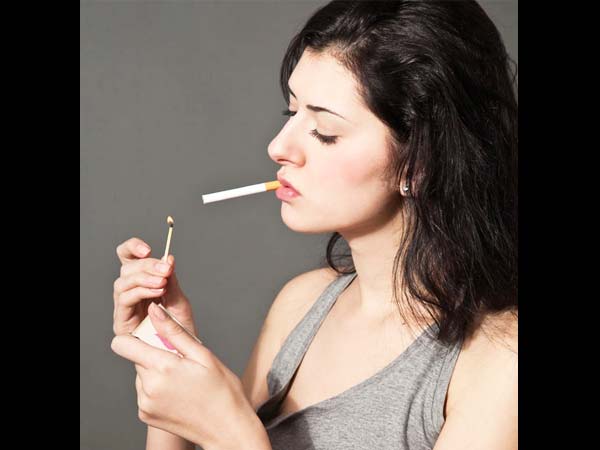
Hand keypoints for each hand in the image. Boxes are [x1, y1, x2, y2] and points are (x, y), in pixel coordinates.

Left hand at [111, 302, 269, 449]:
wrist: (227, 430)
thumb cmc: (222, 391)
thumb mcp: (203, 355)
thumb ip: (174, 331)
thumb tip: (154, 310)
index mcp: (162, 368)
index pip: (123, 344)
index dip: (135, 336)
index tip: (153, 337)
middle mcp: (148, 387)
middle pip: (136, 358)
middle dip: (155, 354)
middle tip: (182, 362)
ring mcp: (145, 403)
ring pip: (142, 374)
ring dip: (157, 372)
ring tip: (183, 380)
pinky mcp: (145, 415)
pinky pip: (144, 392)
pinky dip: (157, 388)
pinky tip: (179, 392)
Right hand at [113, 237, 195, 335]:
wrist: (181, 352)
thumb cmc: (180, 328)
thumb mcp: (179, 299)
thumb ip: (172, 280)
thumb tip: (168, 258)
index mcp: (143, 281)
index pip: (129, 257)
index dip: (132, 248)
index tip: (147, 249)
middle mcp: (131, 292)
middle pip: (126, 268)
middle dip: (146, 265)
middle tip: (165, 269)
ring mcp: (125, 307)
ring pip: (123, 282)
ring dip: (144, 279)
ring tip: (162, 283)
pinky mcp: (121, 321)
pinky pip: (124, 300)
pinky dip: (141, 292)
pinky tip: (157, 292)